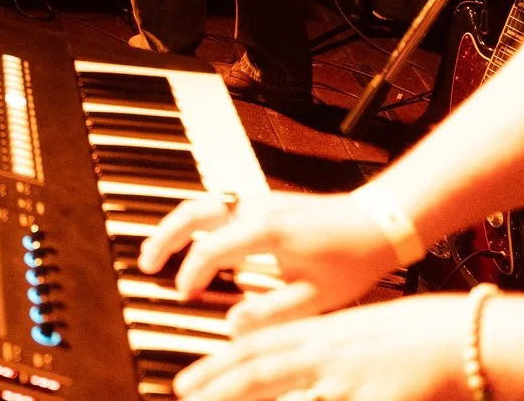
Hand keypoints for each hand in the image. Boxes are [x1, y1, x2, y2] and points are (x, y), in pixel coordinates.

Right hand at [142, 190, 405, 329]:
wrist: (377, 222)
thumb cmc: (352, 259)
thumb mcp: (316, 296)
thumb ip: (271, 312)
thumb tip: (231, 324)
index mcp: (266, 230)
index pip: (210, 249)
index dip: (192, 275)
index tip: (184, 296)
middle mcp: (256, 208)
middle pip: (193, 212)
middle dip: (163, 237)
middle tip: (145, 264)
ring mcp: (258, 200)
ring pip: (202, 203)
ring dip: (175, 225)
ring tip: (158, 250)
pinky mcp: (263, 201)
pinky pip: (217, 204)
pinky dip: (196, 220)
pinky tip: (194, 239)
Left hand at [169, 291, 471, 400]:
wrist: (463, 336)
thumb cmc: (413, 338)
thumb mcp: (355, 337)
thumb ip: (320, 352)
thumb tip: (296, 372)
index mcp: (320, 335)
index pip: (256, 349)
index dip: (217, 367)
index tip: (189, 383)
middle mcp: (325, 354)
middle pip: (258, 372)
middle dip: (216, 387)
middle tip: (183, 396)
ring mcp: (346, 379)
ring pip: (286, 394)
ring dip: (246, 399)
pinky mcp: (372, 398)